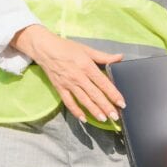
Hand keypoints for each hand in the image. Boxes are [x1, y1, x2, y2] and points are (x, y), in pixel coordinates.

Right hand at [11, 25, 125, 122]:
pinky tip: (84, 118)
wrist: (44, 48)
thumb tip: (120, 57)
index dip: (113, 94)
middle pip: (95, 94)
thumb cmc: (66, 47)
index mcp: (86, 66)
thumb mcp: (86, 49)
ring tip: (103, 119)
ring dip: (94, 111)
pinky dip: (76, 111)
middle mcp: (78, 77)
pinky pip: (68, 102)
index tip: (122, 103)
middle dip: (106, 106)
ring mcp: (68, 84)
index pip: (103, 83)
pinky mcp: (59, 88)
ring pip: (83, 100)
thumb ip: (103, 56)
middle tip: (116, 116)